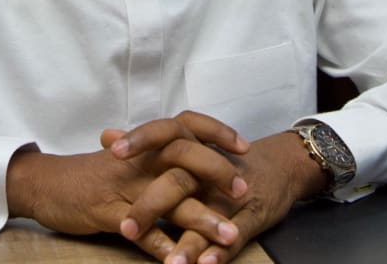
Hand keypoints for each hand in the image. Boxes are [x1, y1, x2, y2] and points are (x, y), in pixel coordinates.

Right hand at [6, 111, 248, 260]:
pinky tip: (182, 262)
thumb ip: (159, 156)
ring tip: (228, 236)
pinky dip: (162, 247)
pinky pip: (141, 230)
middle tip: (243, 193)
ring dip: (201, 219)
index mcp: (145, 145)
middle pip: (183, 156)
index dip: (216, 132)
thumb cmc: (93, 174)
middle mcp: (138, 160)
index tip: (244, 147)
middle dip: (217, 173)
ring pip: (168, 198)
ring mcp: (123, 185)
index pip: (185, 125)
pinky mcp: (107, 211)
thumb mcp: (127, 158)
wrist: (46, 184)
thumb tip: (197, 157)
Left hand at [114, 129, 329, 263]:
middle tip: (127, 228)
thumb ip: (146, 146)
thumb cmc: (224, 159)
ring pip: (206, 215)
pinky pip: (236, 234)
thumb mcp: (188, 146)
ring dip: (187, 242)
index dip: (140, 140)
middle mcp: (208, 168)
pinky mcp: (252, 216)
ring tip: (169, 263)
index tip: (110, 151)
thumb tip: (105, 136)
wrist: (281, 164)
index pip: (164, 135)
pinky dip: (220, 251)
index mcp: (192, 148)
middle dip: (152, 205)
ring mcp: (231, 194)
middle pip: (178, 180)